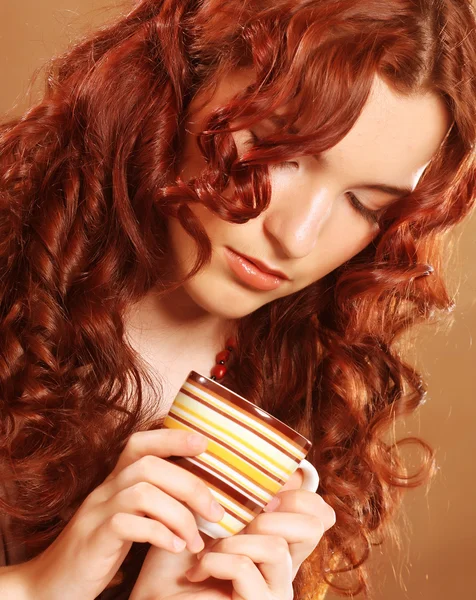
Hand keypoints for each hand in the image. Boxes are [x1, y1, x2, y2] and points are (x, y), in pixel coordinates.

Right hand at [20, 429, 223, 599]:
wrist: (49, 587)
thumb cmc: (99, 554)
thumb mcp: (127, 521)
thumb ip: (153, 504)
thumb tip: (199, 498)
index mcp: (114, 482)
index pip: (139, 444)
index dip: (171, 438)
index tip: (204, 443)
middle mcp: (104, 491)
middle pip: (150, 466)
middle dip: (190, 485)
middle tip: (216, 513)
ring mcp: (96, 514)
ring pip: (143, 492)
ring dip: (179, 515)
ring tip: (196, 541)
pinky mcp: (93, 540)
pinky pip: (128, 524)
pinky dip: (158, 534)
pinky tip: (175, 548)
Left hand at [130, 469, 335, 599]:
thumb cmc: (179, 558)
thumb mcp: (208, 513)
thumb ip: (234, 489)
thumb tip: (256, 452)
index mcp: (282, 543)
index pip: (320, 515)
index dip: (301, 495)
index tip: (264, 496)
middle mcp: (287, 569)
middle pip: (313, 526)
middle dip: (270, 513)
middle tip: (238, 521)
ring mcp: (275, 592)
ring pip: (275, 546)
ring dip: (233, 540)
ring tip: (208, 548)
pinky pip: (243, 568)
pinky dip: (213, 561)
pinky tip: (196, 570)